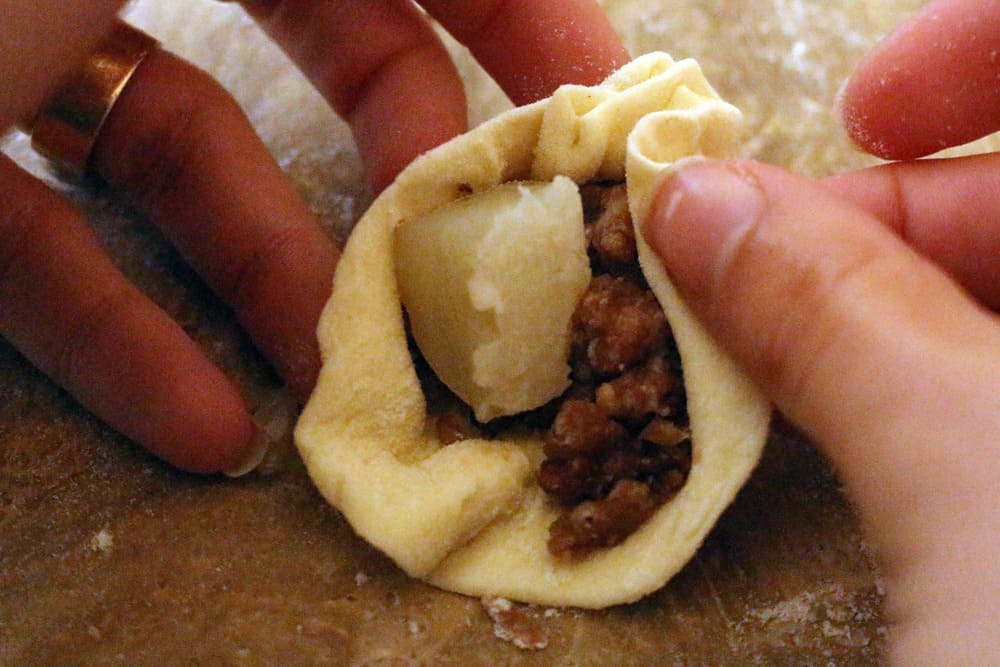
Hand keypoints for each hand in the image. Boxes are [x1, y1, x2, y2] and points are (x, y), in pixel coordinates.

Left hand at [0, 1, 628, 472]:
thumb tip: (542, 5)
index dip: (522, 16)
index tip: (597, 122)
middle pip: (329, 41)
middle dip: (418, 164)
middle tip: (480, 270)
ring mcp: (34, 57)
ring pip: (193, 163)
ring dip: (280, 284)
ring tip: (347, 382)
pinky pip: (51, 250)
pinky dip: (125, 340)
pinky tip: (202, 427)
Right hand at [642, 0, 999, 662]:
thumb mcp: (995, 499)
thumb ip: (844, 321)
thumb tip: (699, 206)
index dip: (995, 46)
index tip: (863, 113)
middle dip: (898, 204)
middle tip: (750, 259)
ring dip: (873, 292)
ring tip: (758, 333)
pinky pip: (975, 387)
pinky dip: (894, 367)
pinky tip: (825, 400)